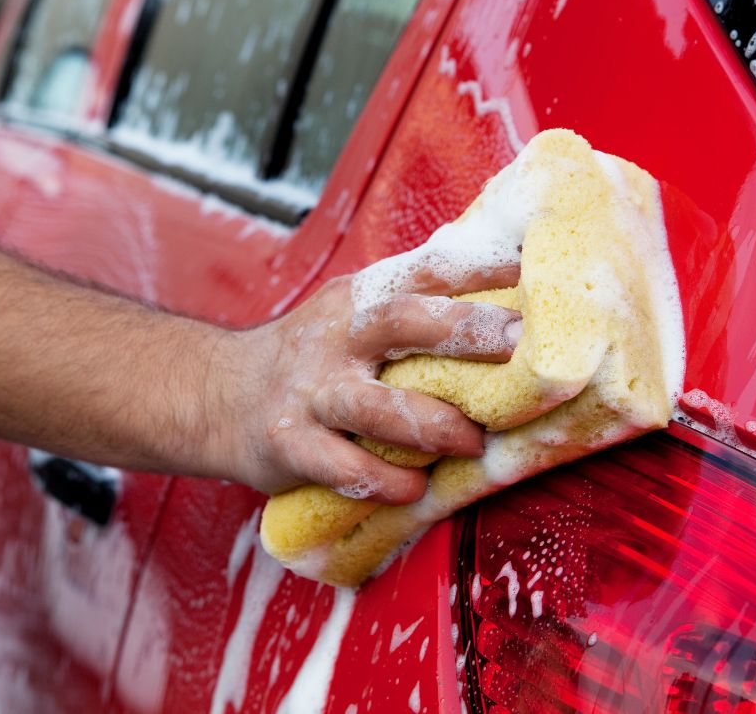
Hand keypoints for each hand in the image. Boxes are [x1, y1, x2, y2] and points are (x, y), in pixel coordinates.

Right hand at [200, 264, 520, 503]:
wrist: (217, 394)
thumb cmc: (313, 356)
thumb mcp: (353, 314)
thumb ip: (414, 310)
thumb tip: (508, 311)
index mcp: (362, 298)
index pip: (429, 271)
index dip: (483, 269)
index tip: (539, 272)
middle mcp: (338, 336)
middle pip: (405, 322)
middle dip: (467, 331)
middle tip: (520, 346)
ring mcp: (312, 391)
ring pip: (378, 407)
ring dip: (435, 427)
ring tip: (474, 442)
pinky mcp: (291, 443)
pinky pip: (346, 468)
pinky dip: (387, 480)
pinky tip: (417, 486)